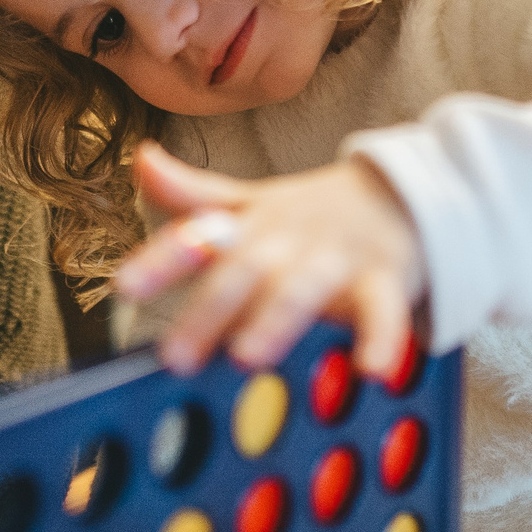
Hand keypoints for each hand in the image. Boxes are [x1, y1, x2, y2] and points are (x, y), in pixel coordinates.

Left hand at [113, 141, 423, 378]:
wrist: (406, 193)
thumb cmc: (317, 212)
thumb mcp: (254, 202)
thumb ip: (195, 195)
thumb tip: (140, 162)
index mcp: (252, 223)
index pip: (200, 237)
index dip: (162, 261)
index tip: (125, 288)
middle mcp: (288, 238)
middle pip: (244, 271)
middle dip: (209, 310)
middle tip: (176, 356)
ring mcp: (336, 257)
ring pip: (303, 288)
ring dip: (276, 319)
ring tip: (249, 355)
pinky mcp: (385, 279)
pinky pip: (383, 311)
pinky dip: (380, 339)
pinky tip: (370, 369)